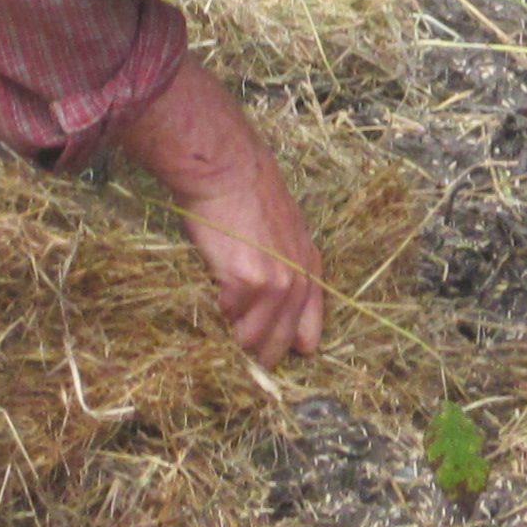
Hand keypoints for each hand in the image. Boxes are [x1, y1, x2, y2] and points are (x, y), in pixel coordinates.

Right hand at [174, 151, 327, 361]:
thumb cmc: (246, 196)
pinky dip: (219, 309)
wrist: (228, 171)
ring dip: (235, 335)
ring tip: (223, 320)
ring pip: (253, 338)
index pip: (310, 330)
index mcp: (310, 268)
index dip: (291, 344)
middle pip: (282, 341)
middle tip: (241, 355)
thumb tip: (265, 304)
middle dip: (259, 353)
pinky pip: (230, 315)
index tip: (275, 355)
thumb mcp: (280, 232)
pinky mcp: (250, 283)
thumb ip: (281, 267)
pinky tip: (215, 289)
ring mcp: (277, 284)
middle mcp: (300, 280)